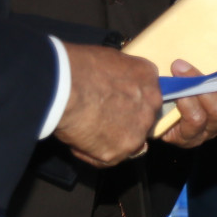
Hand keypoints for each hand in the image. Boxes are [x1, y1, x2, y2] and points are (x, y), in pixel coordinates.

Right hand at [54, 42, 161, 166]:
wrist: (65, 87)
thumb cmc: (79, 68)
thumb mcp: (111, 59)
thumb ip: (123, 74)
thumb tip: (115, 83)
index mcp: (148, 77)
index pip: (147, 94)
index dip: (130, 100)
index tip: (115, 102)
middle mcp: (151, 105)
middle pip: (142, 119)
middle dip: (124, 121)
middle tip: (100, 117)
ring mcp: (138, 130)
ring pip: (128, 141)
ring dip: (110, 139)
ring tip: (86, 128)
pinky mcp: (120, 151)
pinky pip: (108, 158)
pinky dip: (93, 153)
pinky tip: (79, 139)